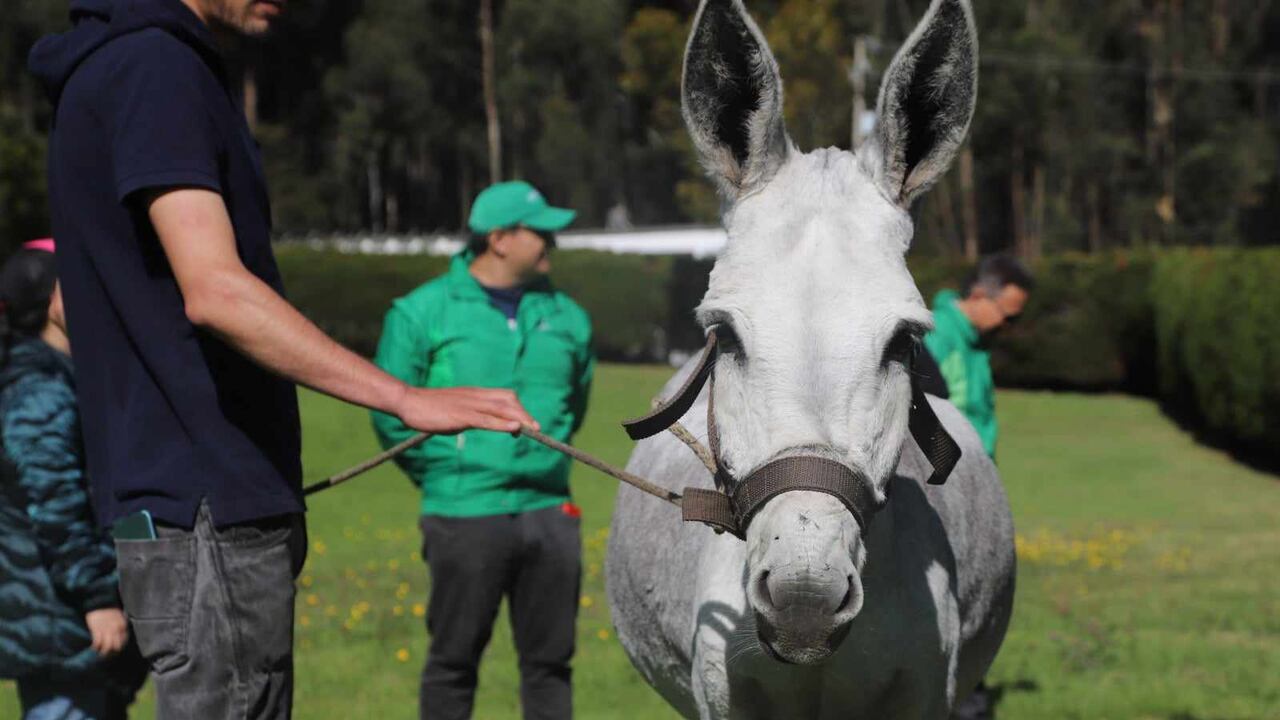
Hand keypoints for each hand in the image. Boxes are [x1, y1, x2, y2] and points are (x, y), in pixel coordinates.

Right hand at [84, 608, 128, 656]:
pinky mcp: (97, 630)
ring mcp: (106, 630)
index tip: (114, 649)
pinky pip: (97, 642)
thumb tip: (120, 635)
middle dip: (112, 651)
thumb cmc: (108, 610)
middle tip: (107, 654)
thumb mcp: (119, 617)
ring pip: (107, 647)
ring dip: (103, 652)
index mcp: (122, 625)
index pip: (123, 641)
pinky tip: (94, 648)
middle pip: (116, 646)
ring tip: (100, 653)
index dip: (119, 646)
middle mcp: (116, 629)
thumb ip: (120, 626)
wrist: (99, 602)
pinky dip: (95, 647)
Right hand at [395, 386, 537, 434]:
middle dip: (524, 414)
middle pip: (508, 401)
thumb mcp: (456, 409)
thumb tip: (484, 422)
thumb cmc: (430, 408)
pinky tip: (515, 428)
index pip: (505, 396)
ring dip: (520, 418)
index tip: (528, 422)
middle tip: (537, 429)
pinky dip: (502, 423)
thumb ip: (472, 414)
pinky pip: (486, 419)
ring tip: (534, 429)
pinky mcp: (461, 416)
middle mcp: (476, 396)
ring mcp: (470, 405)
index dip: (519, 407)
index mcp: (476, 394)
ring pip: (501, 409)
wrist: (409, 402)